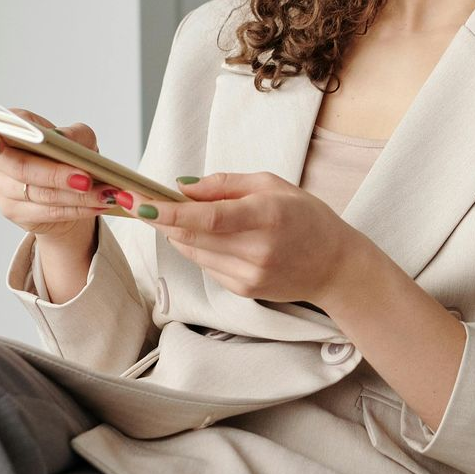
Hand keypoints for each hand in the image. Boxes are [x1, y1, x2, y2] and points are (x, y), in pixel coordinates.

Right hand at [0, 109, 123, 240]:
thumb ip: (72, 134)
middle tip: (86, 178)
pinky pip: (48, 212)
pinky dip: (77, 209)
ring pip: (39, 193)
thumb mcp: (76, 138)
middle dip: (56, 174)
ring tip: (106, 193)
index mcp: (0, 131)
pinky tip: (98, 204)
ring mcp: (0, 189)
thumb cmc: (65, 154)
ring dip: (77, 196)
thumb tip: (64, 140)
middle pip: (20, 168)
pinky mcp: (14, 212)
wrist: (66, 187)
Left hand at [146, 171, 362, 307]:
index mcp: (267, 215)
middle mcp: (257, 249)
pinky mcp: (244, 290)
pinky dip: (199, 249)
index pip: (208, 217)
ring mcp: (250, 274)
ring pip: (193, 252)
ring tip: (178, 216)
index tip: (140, 202)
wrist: (335, 266)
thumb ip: (225, 183)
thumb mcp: (272, 185)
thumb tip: (182, 187)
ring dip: (178, 233)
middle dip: (161, 218)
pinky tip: (213, 238)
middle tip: (140, 201)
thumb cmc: (306, 218)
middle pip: (192, 236)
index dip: (169, 212)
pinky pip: (206, 266)